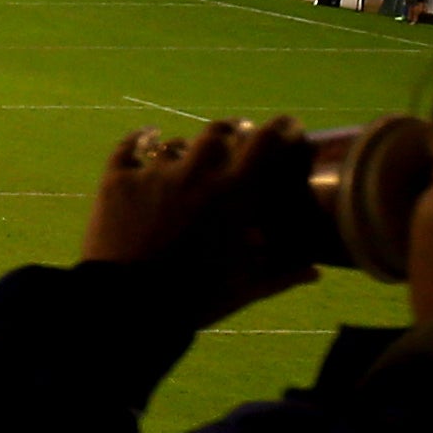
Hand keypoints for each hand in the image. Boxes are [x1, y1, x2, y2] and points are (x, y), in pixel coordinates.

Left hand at [81, 113, 320, 322]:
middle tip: (238, 137)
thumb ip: (282, 273)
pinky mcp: (117, 181)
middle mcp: (195, 173)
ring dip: (188, 146)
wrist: (129, 305)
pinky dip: (140, 139)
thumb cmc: (195, 298)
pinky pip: (129, 147)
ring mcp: (153, 174)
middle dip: (233, 132)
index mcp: (234, 192)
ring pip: (175, 143)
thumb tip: (315, 272)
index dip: (281, 129)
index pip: (265, 142)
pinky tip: (146, 135)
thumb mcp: (244, 286)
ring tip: (191, 152)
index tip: (290, 127)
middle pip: (218, 133)